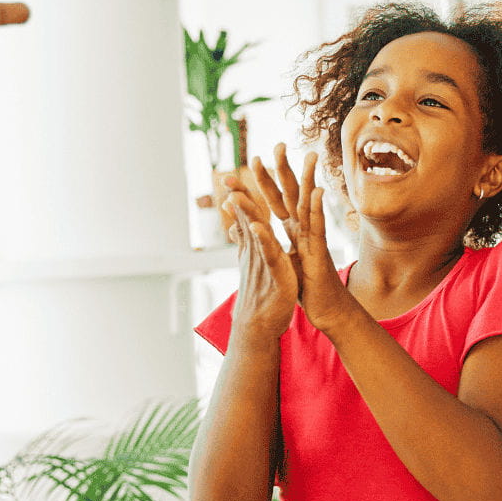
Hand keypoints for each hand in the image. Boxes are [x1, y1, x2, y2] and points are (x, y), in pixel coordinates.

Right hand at [222, 172, 297, 337]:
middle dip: (238, 196)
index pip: (246, 214)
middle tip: (225, 176)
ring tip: (236, 195)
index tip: (228, 174)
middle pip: (246, 218)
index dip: (238, 193)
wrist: (259, 326)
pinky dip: (263, 240)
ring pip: (255, 232)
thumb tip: (234, 223)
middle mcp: (255, 250)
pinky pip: (269, 254)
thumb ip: (244, 241)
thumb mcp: (252, 262)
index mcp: (254, 245)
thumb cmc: (259, 294)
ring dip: (246, 213)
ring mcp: (263, 262)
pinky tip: (258, 227)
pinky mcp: (275, 274)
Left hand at [251, 145, 354, 333]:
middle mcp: (304, 229)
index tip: (253, 159)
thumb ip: (274, 242)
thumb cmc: (307, 285)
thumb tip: (261, 232)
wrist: (327, 308)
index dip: (264, 180)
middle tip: (278, 143)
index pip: (276, 199)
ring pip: (309, 204)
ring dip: (307, 180)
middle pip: (292, 193)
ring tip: (309, 157)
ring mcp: (314, 238)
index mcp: (292, 229)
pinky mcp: (320, 252)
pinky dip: (317, 209)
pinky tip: (317, 192)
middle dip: (283, 169)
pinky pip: (318, 228)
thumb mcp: (285, 259)